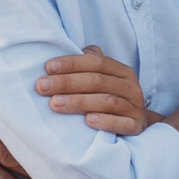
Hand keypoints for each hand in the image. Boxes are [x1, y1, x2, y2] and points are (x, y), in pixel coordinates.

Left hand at [38, 45, 152, 135]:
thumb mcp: (104, 80)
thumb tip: (64, 52)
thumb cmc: (111, 98)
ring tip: (54, 104)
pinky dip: (105, 121)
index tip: (48, 67)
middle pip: (97, 81)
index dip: (71, 63)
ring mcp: (134, 108)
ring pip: (107, 102)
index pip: (96, 62)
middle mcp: (130, 87)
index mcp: (121, 71)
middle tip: (42, 87)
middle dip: (67, 82)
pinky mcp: (136, 127)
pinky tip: (87, 121)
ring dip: (79, 102)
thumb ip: (88, 66)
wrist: (136, 125)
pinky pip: (122, 124)